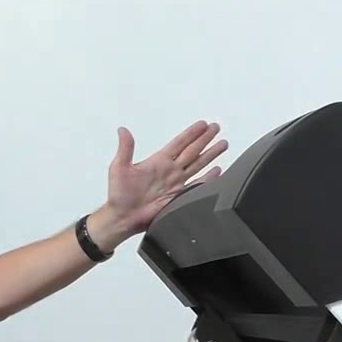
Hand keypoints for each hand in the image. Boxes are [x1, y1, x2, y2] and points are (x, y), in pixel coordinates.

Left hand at [98, 120, 228, 245]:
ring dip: (210, 154)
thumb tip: (122, 130)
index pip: (179, 143)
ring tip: (222, 144)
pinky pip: (197, 185)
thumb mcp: (119, 168)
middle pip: (192, 151)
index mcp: (158, 161)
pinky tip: (218, 171)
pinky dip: (209, 179)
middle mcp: (170, 171)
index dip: (191, 133)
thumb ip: (125, 149)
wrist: (123, 217)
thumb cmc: (119, 195)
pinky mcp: (179, 197)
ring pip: (198, 164)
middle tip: (216, 128)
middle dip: (205, 139)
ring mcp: (176, 184)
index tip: (202, 124)